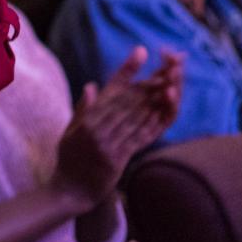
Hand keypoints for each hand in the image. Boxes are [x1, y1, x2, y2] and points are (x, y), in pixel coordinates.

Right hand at [51, 47, 183, 207]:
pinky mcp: (119, 158)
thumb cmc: (69, 159)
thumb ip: (82, 109)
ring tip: (172, 80)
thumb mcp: (69, 131)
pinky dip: (156, 121)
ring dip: (158, 97)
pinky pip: (142, 136)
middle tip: (168, 65)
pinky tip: (168, 109)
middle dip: (150, 80)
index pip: (110, 89)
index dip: (127, 69)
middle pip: (129, 99)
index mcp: (86, 119)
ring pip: (138, 115)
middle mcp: (96, 128)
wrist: (70, 190)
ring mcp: (108, 143)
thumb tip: (92, 86)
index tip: (141, 50)